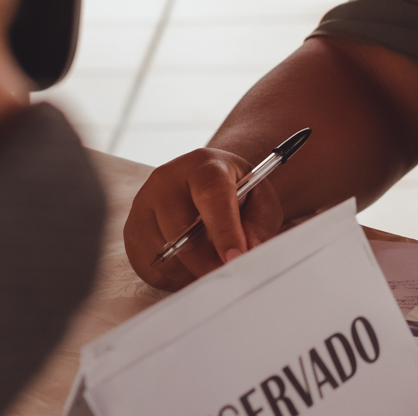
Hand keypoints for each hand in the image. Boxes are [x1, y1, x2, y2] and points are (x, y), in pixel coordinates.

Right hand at [124, 148, 283, 290]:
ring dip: (190, 271)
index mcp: (204, 166)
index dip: (224, 230)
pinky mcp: (131, 231)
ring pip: (163, 253)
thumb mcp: (260, 201)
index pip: (212, 195)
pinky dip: (174, 277)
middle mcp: (166, 181)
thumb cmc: (238, 192)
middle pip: (181, 230)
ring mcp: (143, 206)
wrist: (209, 184)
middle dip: (207, 262)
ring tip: (212, 267)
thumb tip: (244, 256)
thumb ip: (257, 226)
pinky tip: (192, 268)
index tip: (236, 258)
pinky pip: (149, 267)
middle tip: (228, 277)